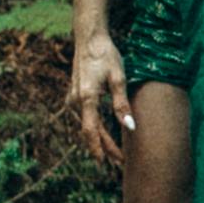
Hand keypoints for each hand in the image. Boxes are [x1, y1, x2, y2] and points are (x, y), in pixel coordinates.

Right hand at [66, 32, 133, 161]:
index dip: (99, 148)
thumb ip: (122, 105)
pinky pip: (85, 117)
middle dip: (104, 148)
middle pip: (90, 131)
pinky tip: (104, 136)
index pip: (91, 130)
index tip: (106, 163)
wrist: (89, 39)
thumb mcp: (118, 78)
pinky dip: (94, 128)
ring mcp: (73, 98)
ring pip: (86, 125)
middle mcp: (76, 100)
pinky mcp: (75, 95)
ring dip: (99, 139)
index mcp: (86, 97)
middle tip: (120, 162)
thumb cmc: (106, 55)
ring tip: (114, 153)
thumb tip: (130, 127)